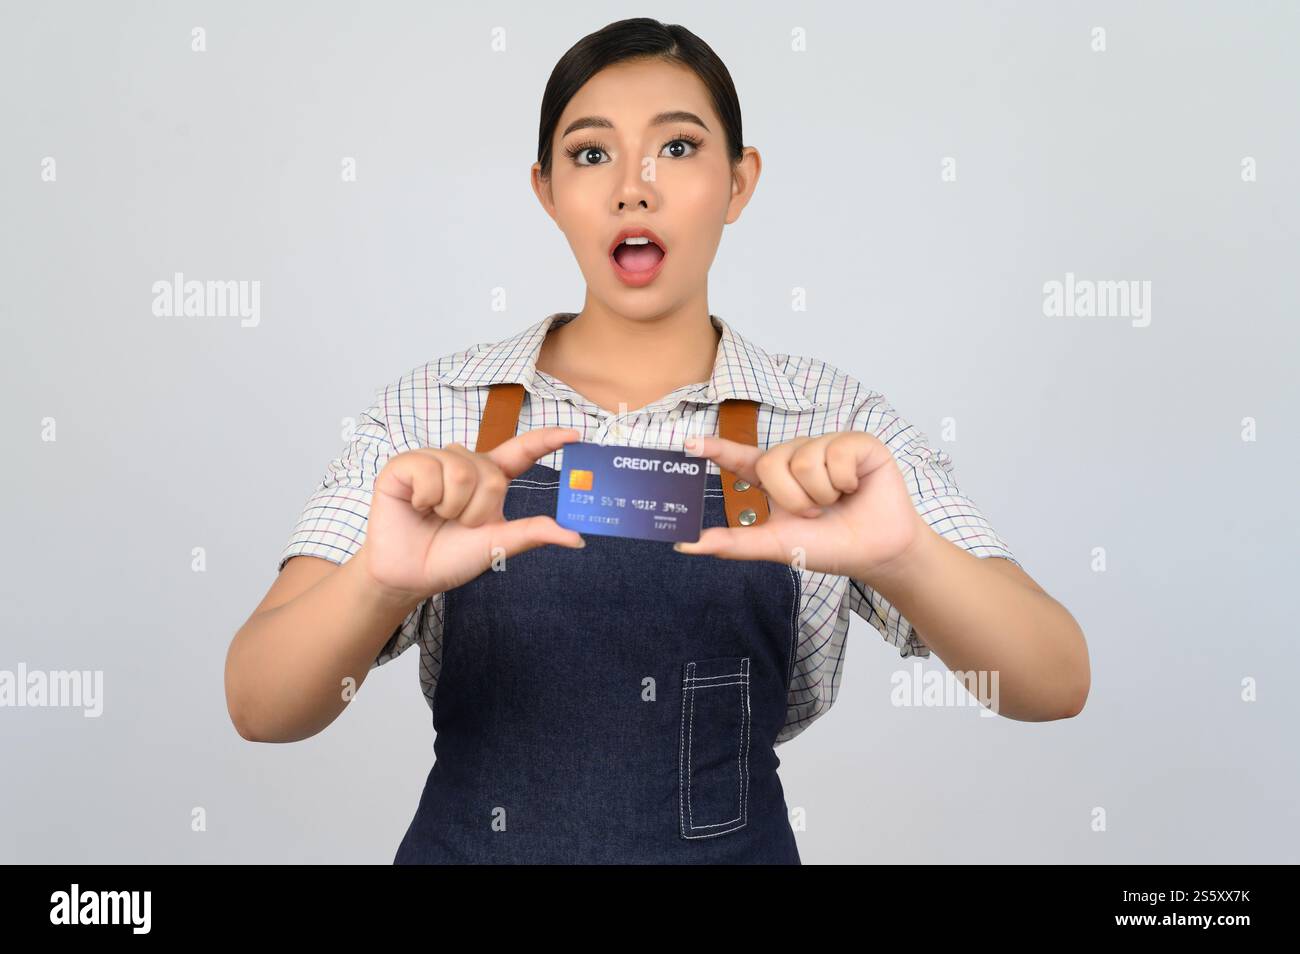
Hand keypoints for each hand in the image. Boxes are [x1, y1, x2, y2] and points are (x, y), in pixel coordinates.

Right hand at [361, 427, 585, 599]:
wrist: (409, 575)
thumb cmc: (451, 558)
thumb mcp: (498, 544)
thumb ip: (533, 534)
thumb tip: (577, 538)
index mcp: (489, 479)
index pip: (521, 452)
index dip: (546, 441)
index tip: (574, 435)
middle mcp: (464, 463)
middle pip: (490, 474)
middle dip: (476, 510)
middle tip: (457, 524)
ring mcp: (434, 460)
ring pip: (460, 471)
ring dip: (451, 506)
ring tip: (434, 515)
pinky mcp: (405, 464)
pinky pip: (428, 470)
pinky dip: (426, 498)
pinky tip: (415, 506)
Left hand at [674, 431, 927, 578]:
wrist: (877, 553)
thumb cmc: (830, 547)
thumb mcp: (776, 544)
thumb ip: (733, 543)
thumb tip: (684, 545)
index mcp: (776, 479)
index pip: (740, 459)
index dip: (716, 448)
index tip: (687, 443)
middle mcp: (797, 457)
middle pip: (772, 463)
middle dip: (793, 498)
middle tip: (815, 512)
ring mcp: (826, 447)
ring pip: (805, 459)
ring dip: (822, 492)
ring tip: (839, 500)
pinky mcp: (856, 442)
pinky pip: (836, 452)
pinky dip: (846, 479)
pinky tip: (857, 487)